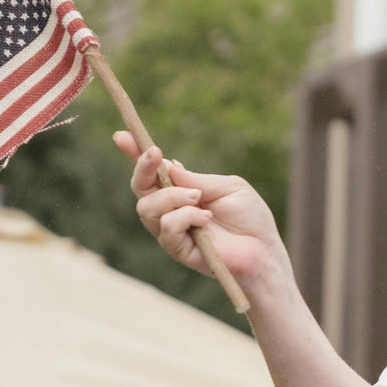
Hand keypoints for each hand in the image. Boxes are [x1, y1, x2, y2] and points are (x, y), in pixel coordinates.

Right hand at [113, 131, 284, 284]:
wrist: (264, 250)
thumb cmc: (250, 218)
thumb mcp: (227, 187)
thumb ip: (197, 179)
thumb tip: (169, 166)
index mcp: (183, 191)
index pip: (152, 172)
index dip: (135, 154)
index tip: (121, 136)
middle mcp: (172, 210)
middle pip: (140, 189)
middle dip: (143, 169)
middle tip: (156, 155)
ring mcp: (172, 231)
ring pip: (147, 208)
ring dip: (172, 196)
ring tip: (198, 198)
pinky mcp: (178, 250)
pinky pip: (167, 227)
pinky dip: (185, 217)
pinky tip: (205, 219)